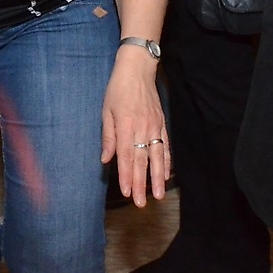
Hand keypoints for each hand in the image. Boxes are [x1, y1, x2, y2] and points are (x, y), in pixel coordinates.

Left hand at [100, 45, 169, 206]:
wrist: (138, 69)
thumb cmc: (118, 89)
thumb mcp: (106, 110)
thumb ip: (108, 136)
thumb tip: (106, 159)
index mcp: (127, 125)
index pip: (127, 156)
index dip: (127, 176)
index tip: (127, 193)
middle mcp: (143, 128)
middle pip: (142, 161)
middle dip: (141, 183)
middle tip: (141, 203)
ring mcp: (155, 127)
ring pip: (157, 157)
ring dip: (157, 178)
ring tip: (157, 195)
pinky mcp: (162, 124)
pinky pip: (166, 146)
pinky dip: (166, 162)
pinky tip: (166, 175)